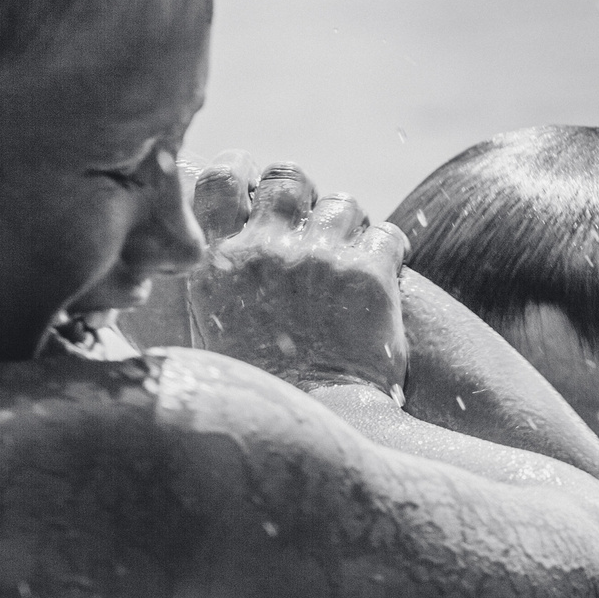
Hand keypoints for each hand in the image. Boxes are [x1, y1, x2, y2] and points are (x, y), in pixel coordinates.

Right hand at [134, 158, 408, 396]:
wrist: (318, 428)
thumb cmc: (261, 393)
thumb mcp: (212, 334)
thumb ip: (213, 283)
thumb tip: (209, 253)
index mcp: (219, 262)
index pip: (220, 179)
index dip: (241, 169)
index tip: (254, 179)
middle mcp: (266, 250)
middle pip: (287, 177)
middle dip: (303, 193)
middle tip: (311, 223)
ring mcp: (320, 257)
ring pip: (343, 202)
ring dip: (349, 225)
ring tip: (351, 259)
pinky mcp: (369, 274)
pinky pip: (387, 235)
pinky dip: (389, 252)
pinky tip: (384, 276)